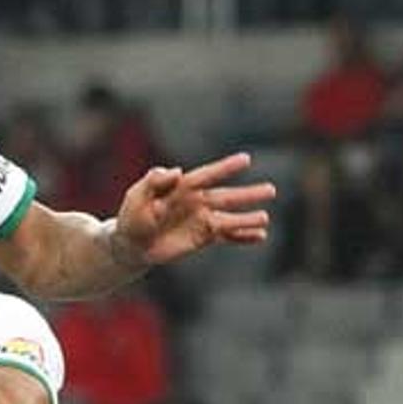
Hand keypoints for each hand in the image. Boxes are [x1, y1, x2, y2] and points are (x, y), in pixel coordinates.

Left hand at [112, 152, 273, 266]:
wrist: (131, 243)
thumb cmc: (131, 216)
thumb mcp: (137, 196)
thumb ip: (154, 182)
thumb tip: (176, 171)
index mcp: (182, 187)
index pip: (207, 175)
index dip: (226, 168)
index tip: (246, 160)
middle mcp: (197, 201)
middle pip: (226, 197)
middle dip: (247, 194)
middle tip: (271, 190)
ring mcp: (202, 219)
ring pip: (229, 218)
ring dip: (247, 218)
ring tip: (265, 218)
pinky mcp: (203, 237)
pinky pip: (227, 236)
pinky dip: (243, 236)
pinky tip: (260, 236)